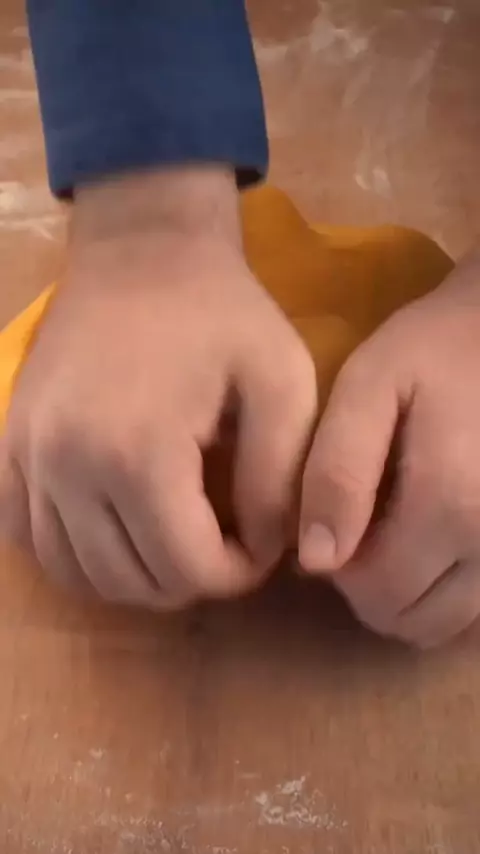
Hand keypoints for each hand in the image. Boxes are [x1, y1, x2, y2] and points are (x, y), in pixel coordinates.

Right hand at [2, 167, 316, 608]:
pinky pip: (28, 538)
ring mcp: (28, 459)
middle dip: (192, 577)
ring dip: (136, 574)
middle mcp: (69, 468)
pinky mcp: (9, 447)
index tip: (261, 542)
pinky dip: (75, 553)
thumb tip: (263, 552)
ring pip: (78, 573)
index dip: (238, 573)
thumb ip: (280, 478)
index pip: (190, 570)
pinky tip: (113, 526)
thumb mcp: (283, 382)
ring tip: (176, 537)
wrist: (142, 255)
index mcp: (141, 453)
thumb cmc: (221, 315)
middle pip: (133, 581)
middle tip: (224, 539)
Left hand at [299, 250, 479, 647]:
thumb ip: (339, 469)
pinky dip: (447, 592)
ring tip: (398, 532)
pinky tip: (435, 544)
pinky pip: (479, 610)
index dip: (337, 568)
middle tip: (363, 525)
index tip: (334, 520)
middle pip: (409, 616)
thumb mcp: (369, 387)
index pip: (373, 591)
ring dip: (409, 595)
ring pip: (446, 623)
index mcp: (451, 505)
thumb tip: (318, 562)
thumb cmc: (436, 352)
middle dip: (369, 584)